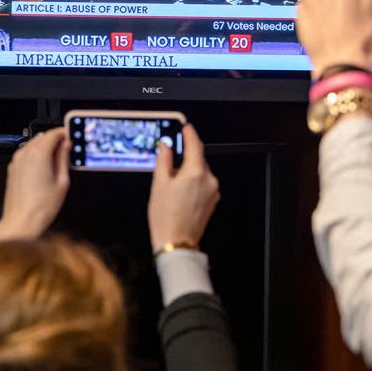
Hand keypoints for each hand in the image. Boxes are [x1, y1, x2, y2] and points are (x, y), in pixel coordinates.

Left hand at [0, 128, 69, 242]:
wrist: (21, 221)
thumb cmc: (44, 205)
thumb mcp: (62, 181)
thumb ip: (64, 159)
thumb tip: (67, 145)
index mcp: (39, 153)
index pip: (53, 134)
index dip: (64, 133)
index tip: (72, 136)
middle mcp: (25, 153)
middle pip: (42, 137)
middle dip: (55, 139)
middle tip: (68, 148)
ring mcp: (16, 161)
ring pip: (33, 144)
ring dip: (45, 146)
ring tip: (57, 158)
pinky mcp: (12, 169)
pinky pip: (25, 154)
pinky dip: (35, 154)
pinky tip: (44, 166)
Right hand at [148, 125, 218, 250]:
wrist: (176, 243)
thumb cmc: (166, 217)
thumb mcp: (159, 184)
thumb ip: (164, 160)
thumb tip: (166, 146)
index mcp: (195, 172)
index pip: (195, 144)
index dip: (189, 133)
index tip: (185, 127)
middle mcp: (208, 180)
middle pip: (198, 159)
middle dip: (185, 157)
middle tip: (169, 163)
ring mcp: (212, 191)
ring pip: (200, 172)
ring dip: (188, 172)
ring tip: (172, 185)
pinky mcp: (212, 201)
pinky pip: (203, 184)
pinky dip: (193, 182)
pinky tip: (180, 193)